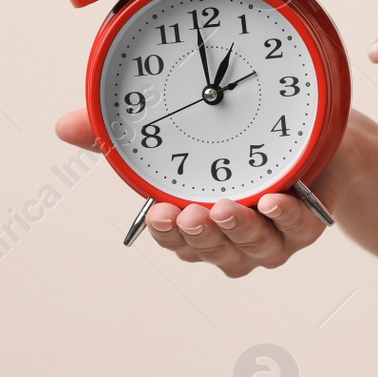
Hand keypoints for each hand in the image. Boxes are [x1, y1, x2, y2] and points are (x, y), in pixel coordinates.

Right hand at [53, 109, 361, 275]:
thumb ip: (125, 135)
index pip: (175, 240)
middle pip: (212, 251)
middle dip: (199, 236)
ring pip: (254, 247)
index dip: (166, 233)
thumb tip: (63, 125)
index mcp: (198, 224)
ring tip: (225, 207)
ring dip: (238, 229)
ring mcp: (272, 237)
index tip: (157, 213)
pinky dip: (286, 217)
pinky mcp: (308, 223)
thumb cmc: (238, 141)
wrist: (313, 135)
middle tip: (188, 212)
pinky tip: (274, 200)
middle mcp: (234, 239)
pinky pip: (299, 228)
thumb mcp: (180, 130)